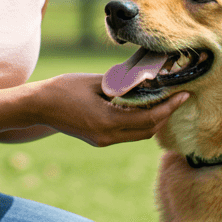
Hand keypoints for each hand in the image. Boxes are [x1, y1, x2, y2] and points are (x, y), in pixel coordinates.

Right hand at [30, 73, 189, 147]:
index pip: (149, 118)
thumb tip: (144, 80)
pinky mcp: (99, 139)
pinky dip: (140, 122)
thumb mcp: (95, 82)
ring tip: (164, 101)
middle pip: (148, 130)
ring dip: (154, 120)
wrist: (37, 107)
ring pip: (139, 134)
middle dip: (166, 115)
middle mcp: (108, 136)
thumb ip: (121, 84)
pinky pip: (127, 133)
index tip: (183, 95)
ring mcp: (103, 140)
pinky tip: (144, 107)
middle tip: (178, 97)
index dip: (169, 107)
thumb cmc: (62, 89)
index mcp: (107, 122)